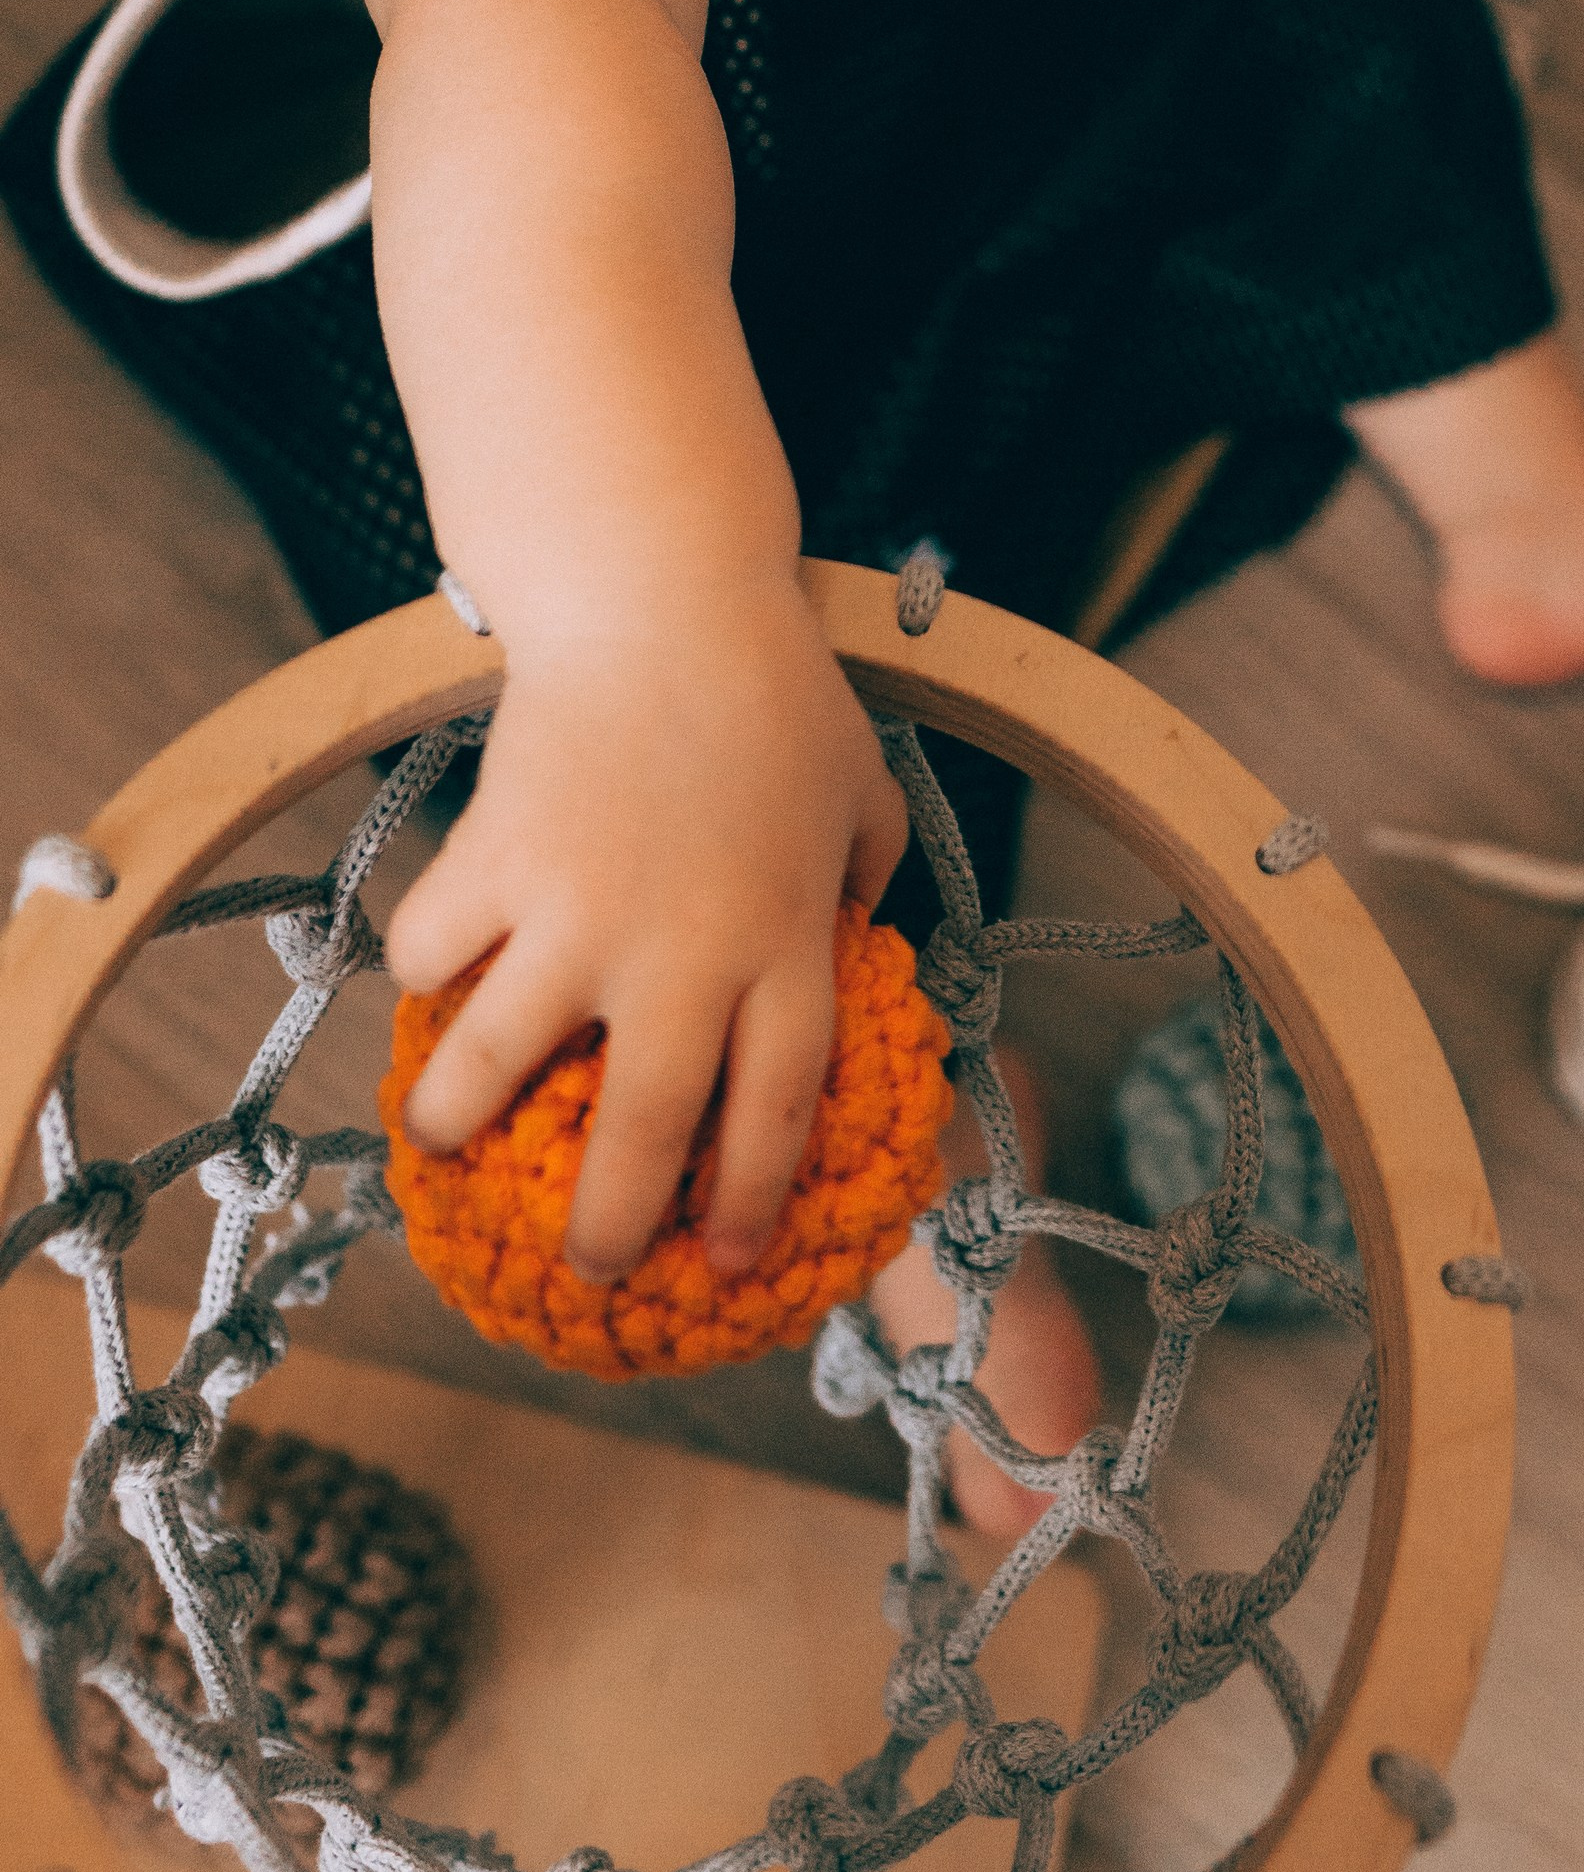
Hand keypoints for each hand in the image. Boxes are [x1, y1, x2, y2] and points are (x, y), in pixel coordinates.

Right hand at [384, 570, 907, 1280]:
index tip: (726, 1265)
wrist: (665, 600)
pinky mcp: (497, 860)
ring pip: (498, 1067)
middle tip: (590, 1270)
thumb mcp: (863, 792)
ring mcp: (580, 911)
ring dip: (459, 1125)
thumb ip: (870, 878)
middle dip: (609, 1227)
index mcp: (784, 945)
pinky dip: (425, 971)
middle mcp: (683, 952)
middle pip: (641, 1133)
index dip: (749, 1201)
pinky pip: (436, 952)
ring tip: (443, 1146)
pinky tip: (432, 975)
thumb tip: (865, 945)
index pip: (775, 1111)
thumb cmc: (777, 694)